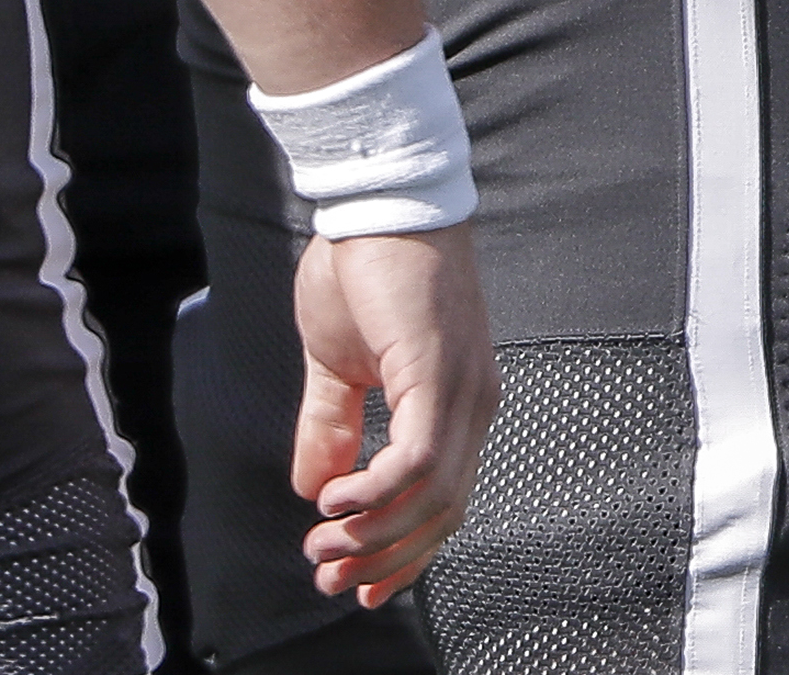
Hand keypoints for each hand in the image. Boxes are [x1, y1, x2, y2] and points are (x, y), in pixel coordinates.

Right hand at [291, 221, 492, 608]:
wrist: (374, 201)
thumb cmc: (362, 269)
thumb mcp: (337, 365)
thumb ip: (330, 425)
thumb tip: (315, 489)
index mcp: (457, 401)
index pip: (444, 500)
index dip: (403, 552)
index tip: (357, 587)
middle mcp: (474, 400)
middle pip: (443, 512)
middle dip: (383, 559)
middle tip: (327, 581)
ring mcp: (463, 386)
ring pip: (432, 496)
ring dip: (371, 535)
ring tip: (319, 546)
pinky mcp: (439, 371)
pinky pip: (416, 460)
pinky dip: (374, 493)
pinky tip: (333, 500)